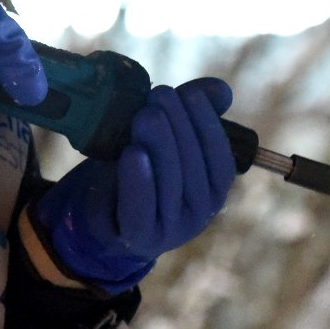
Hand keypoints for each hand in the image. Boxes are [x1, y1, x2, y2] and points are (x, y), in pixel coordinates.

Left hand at [34, 78, 236, 292]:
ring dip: (160, 145)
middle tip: (160, 94)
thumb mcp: (167, 140)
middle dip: (178, 126)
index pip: (220, 160)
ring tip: (145, 113)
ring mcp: (172, 229)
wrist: (106, 212)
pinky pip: (142, 209)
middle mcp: (200, 212)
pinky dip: (139, 181)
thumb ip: (192, 114)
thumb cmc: (143, 169)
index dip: (208, 126)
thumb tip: (222, 91)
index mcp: (214, 190)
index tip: (190, 94)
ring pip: (170, 185)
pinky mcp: (140, 238)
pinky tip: (133, 152)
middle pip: (194, 170)